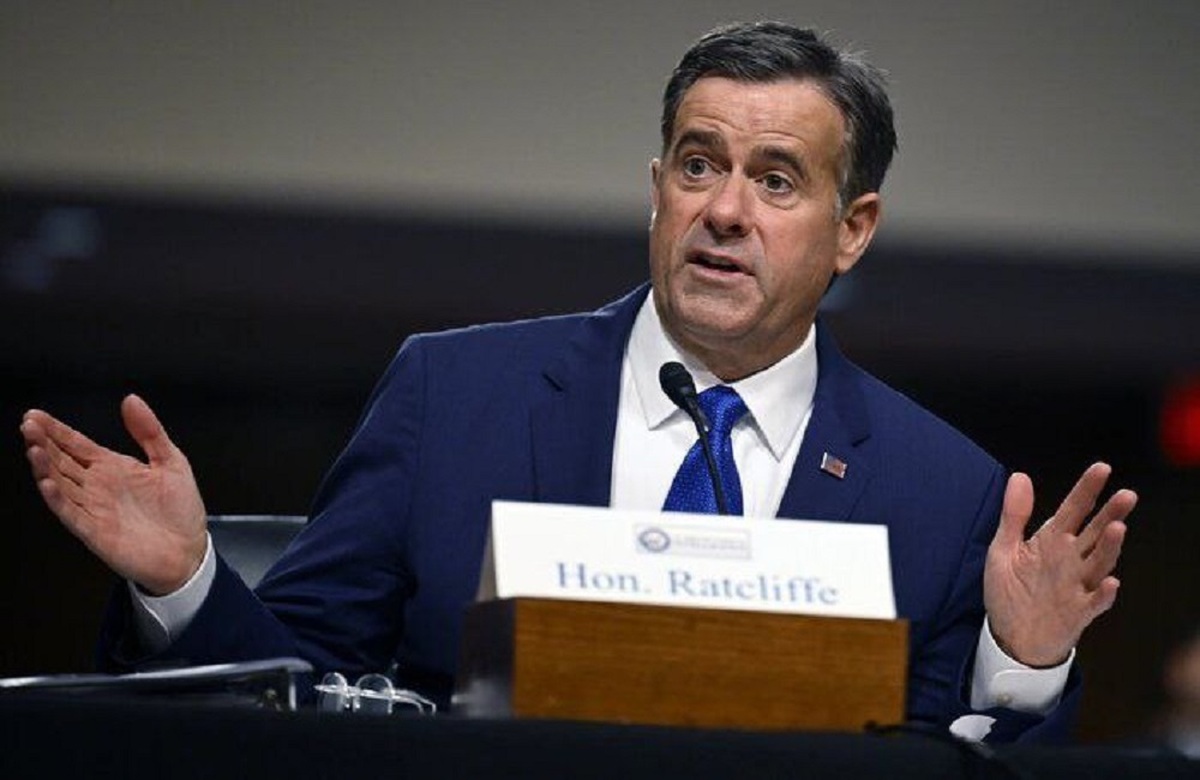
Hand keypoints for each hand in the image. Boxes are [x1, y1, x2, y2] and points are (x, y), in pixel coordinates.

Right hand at [21, 394, 207, 595]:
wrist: (189, 552)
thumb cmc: (180, 511)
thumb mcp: (171, 461)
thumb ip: (149, 431)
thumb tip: (131, 400)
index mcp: (113, 467)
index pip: (76, 444)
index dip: (57, 430)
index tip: (36, 416)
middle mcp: (98, 487)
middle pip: (62, 461)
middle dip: (44, 442)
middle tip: (29, 425)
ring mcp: (93, 508)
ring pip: (61, 484)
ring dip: (45, 467)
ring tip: (34, 448)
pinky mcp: (95, 531)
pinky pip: (71, 513)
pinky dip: (58, 499)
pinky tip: (48, 483)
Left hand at [984, 462, 1136, 666]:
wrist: (1010, 637)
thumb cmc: (1010, 592)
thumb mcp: (1003, 550)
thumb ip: (1013, 515)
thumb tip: (1020, 476)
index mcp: (1051, 541)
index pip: (1074, 510)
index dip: (1087, 489)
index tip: (1102, 468)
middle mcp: (1070, 560)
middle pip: (1095, 533)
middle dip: (1111, 514)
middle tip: (1126, 495)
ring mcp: (1077, 586)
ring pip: (1099, 563)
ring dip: (1109, 548)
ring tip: (1117, 529)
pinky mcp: (1078, 613)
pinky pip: (1095, 602)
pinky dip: (1104, 593)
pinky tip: (1110, 582)